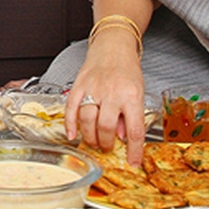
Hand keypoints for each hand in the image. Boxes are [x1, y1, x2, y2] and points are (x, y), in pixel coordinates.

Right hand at [64, 30, 147, 165]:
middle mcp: (113, 93)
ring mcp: (94, 89)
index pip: (134, 131)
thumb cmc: (127, 69)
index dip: (134, 151)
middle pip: (107, 127)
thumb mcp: (138, 92)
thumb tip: (122, 138)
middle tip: (107, 148)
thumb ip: (131, 115)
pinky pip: (72, 108)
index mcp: (132, 96)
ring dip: (90, 137)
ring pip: (88, 120)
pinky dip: (71, 124)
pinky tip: (73, 135)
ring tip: (93, 142)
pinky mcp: (79, 85)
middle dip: (106, 144)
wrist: (113, 45)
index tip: (132, 163)